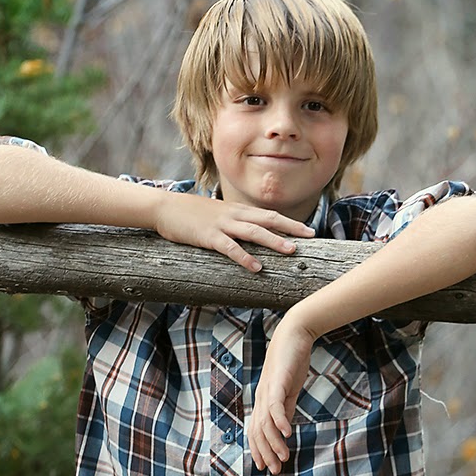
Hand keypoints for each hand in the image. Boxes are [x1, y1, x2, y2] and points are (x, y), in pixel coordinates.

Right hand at [152, 196, 313, 272]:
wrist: (164, 207)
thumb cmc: (190, 214)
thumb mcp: (217, 215)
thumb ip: (234, 223)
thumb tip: (249, 234)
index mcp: (237, 210)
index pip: (269, 215)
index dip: (290, 223)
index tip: (309, 231)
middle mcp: (234, 215)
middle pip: (268, 220)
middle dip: (291, 228)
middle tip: (311, 237)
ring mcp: (222, 225)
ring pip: (254, 232)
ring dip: (273, 241)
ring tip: (291, 251)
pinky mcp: (209, 237)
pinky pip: (230, 248)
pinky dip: (244, 257)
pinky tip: (256, 267)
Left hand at [247, 312, 316, 472]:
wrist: (294, 335)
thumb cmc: (290, 362)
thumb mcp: (289, 391)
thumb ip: (286, 409)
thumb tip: (284, 430)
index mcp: (263, 401)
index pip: (256, 431)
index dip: (259, 450)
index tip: (267, 467)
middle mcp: (261, 398)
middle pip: (257, 431)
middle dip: (265, 453)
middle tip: (275, 470)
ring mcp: (267, 390)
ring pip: (265, 422)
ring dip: (273, 442)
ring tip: (284, 456)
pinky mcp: (277, 382)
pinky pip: (275, 405)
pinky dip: (280, 421)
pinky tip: (286, 434)